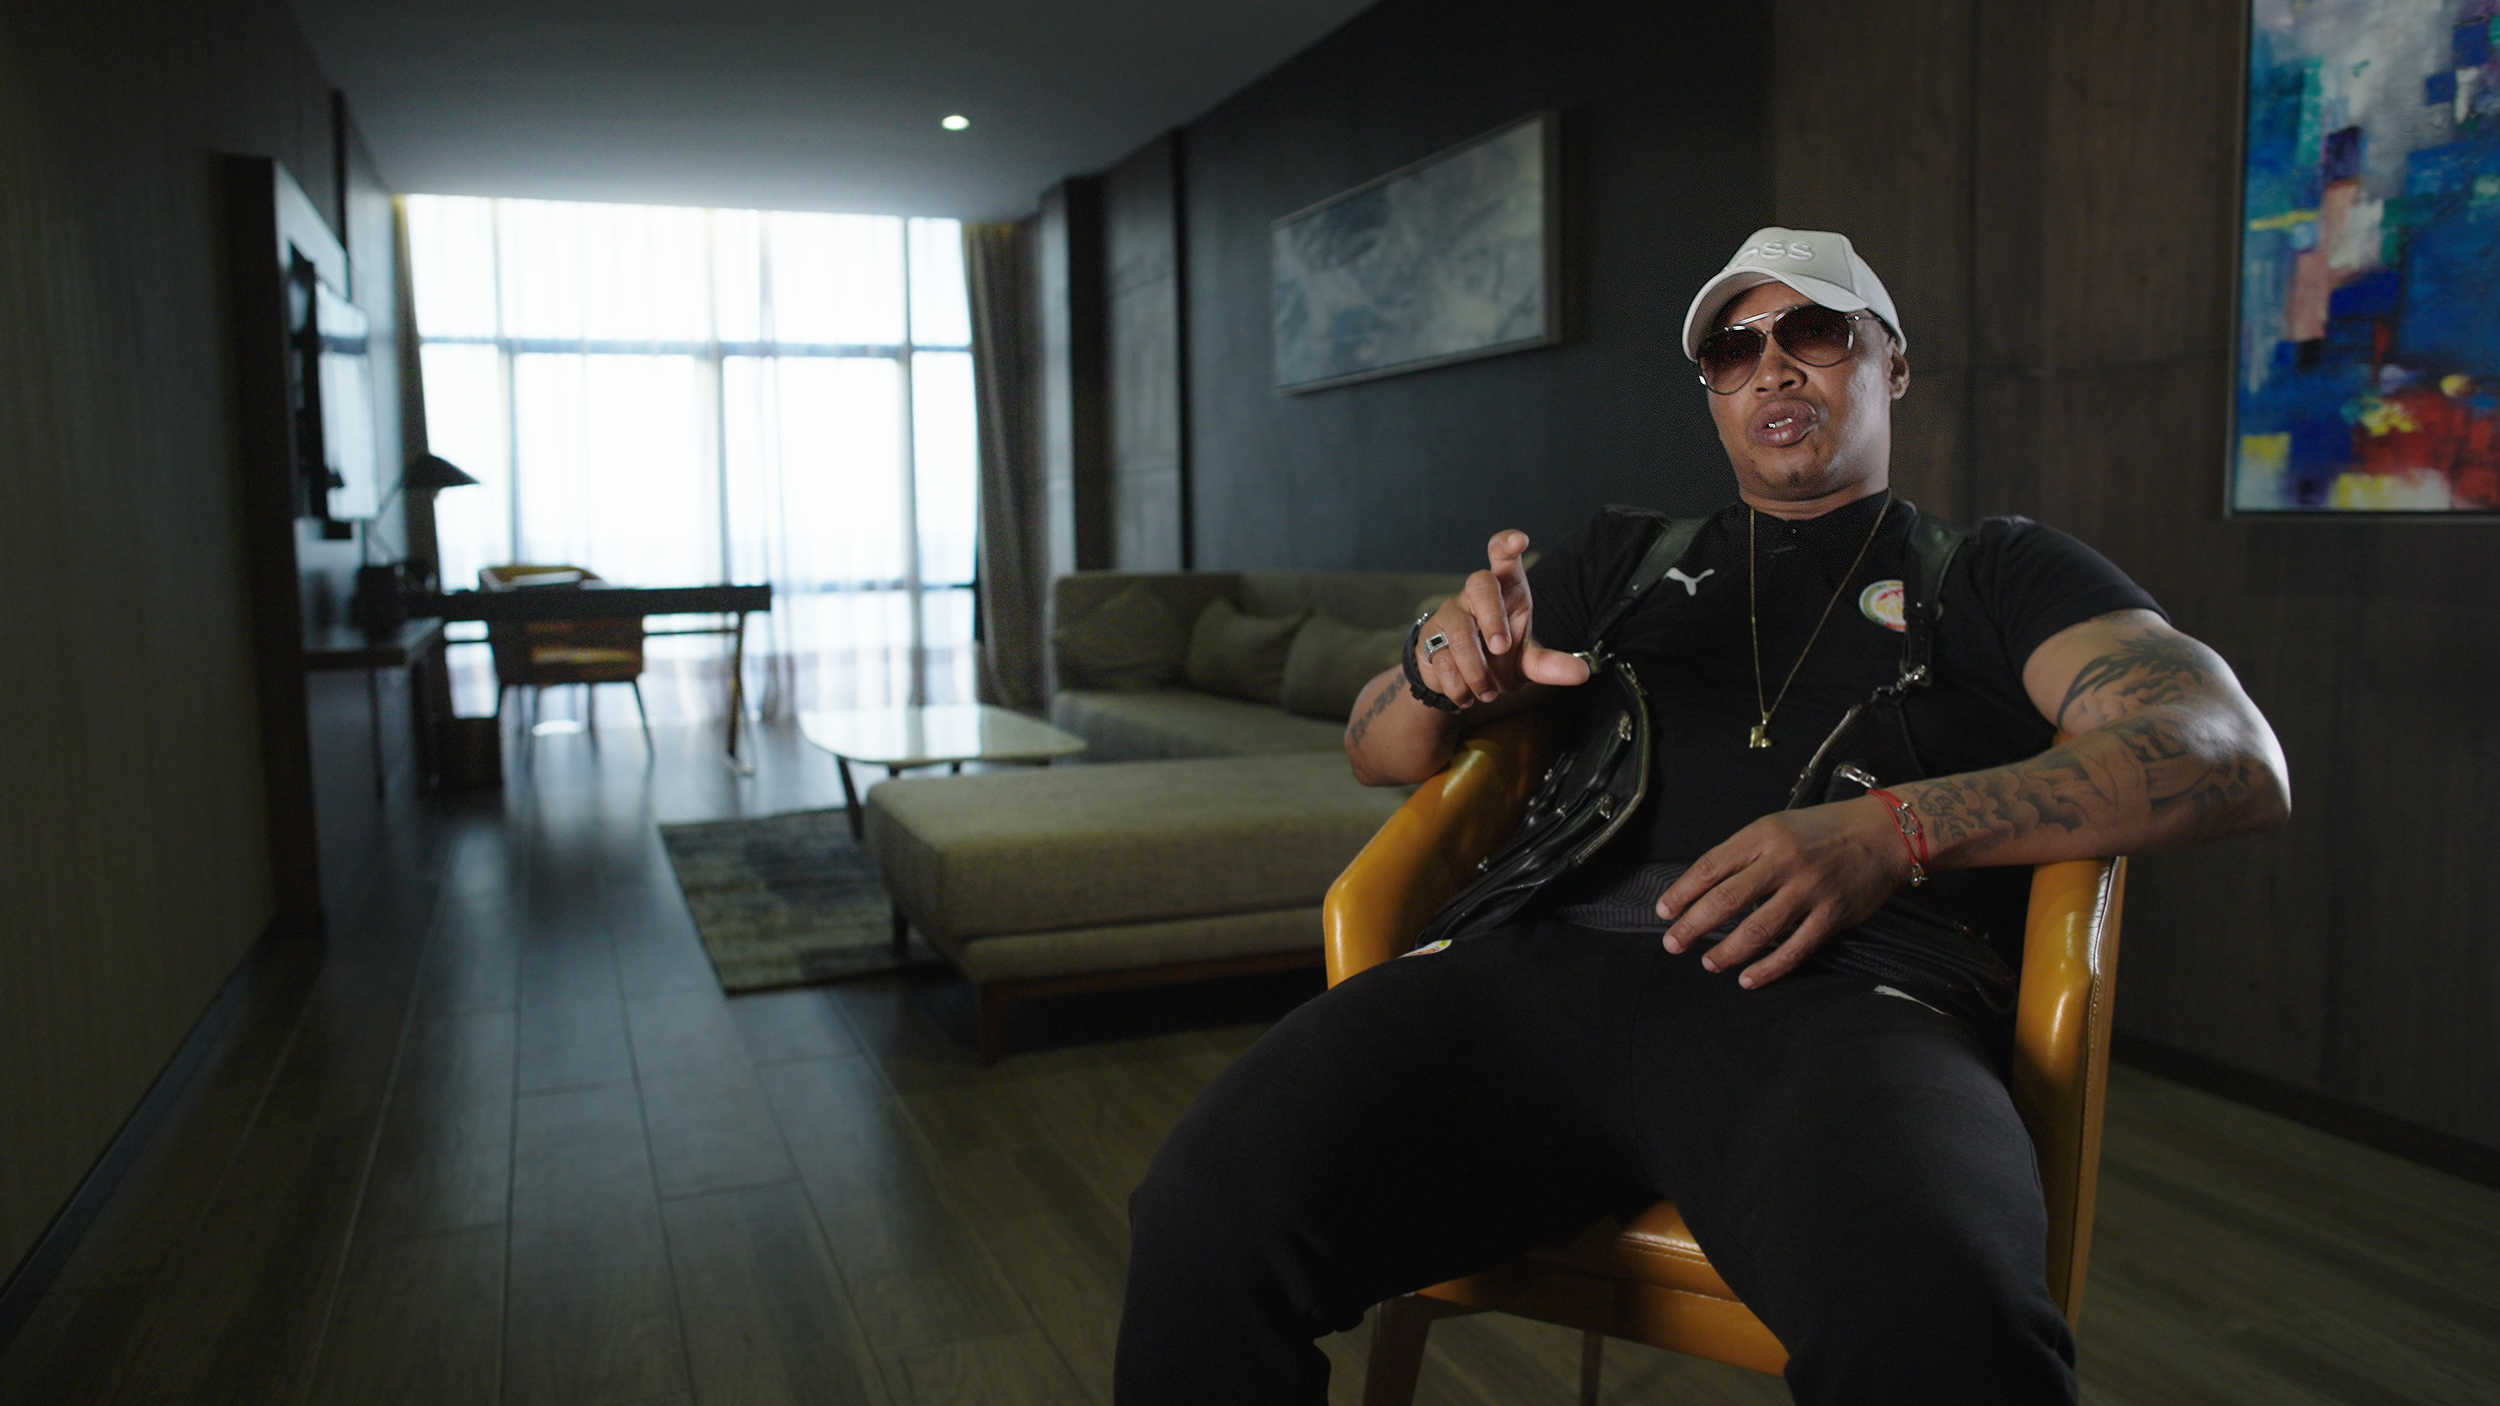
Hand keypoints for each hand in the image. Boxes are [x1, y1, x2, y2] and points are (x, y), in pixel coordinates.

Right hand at [1415, 530, 1593, 706]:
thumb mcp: (1526, 661)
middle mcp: (1476, 595)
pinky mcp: (1430, 636)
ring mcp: (1451, 613)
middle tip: (1502, 648)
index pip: (1503, 557)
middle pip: (1480, 583)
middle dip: (1492, 617)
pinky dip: (1457, 684)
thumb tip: (1582, 672)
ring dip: (1475, 668)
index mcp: (1506, 590)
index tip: (1519, 540)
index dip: (1508, 544)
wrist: (1460, 681)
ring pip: (1459, 630)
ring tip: (1486, 692)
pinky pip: (1441, 658)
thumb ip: (1550, 664)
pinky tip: (1466, 695)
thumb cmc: (1498, 657)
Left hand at [1654, 796, 1911, 986]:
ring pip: (1758, 929)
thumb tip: (1706, 887)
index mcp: (1764, 835)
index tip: (1664, 911)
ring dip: (1728, 951)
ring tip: (1709, 963)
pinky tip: (1748, 979)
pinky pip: (1794, 949)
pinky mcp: (1831, 916)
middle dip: (1693, 925)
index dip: (1683, 892)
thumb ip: (1746, 853)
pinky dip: (1768, 968)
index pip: (1711, 866)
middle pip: (1727, 899)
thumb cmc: (1824, 829)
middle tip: (1673, 944)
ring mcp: (1808, 890)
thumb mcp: (1777, 826)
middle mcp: (1784, 862)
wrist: (1884, 834)